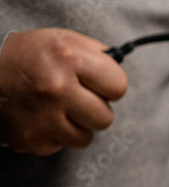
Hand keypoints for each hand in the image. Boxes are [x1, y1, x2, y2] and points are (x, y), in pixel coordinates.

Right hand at [0, 28, 127, 154]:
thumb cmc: (30, 55)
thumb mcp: (64, 40)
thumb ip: (98, 55)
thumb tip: (120, 73)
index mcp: (70, 59)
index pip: (119, 87)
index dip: (109, 86)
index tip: (96, 84)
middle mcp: (56, 88)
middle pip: (105, 118)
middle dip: (93, 110)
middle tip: (75, 98)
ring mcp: (42, 116)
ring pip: (85, 138)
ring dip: (74, 126)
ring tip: (55, 108)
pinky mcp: (28, 138)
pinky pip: (59, 146)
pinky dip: (52, 135)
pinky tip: (38, 117)